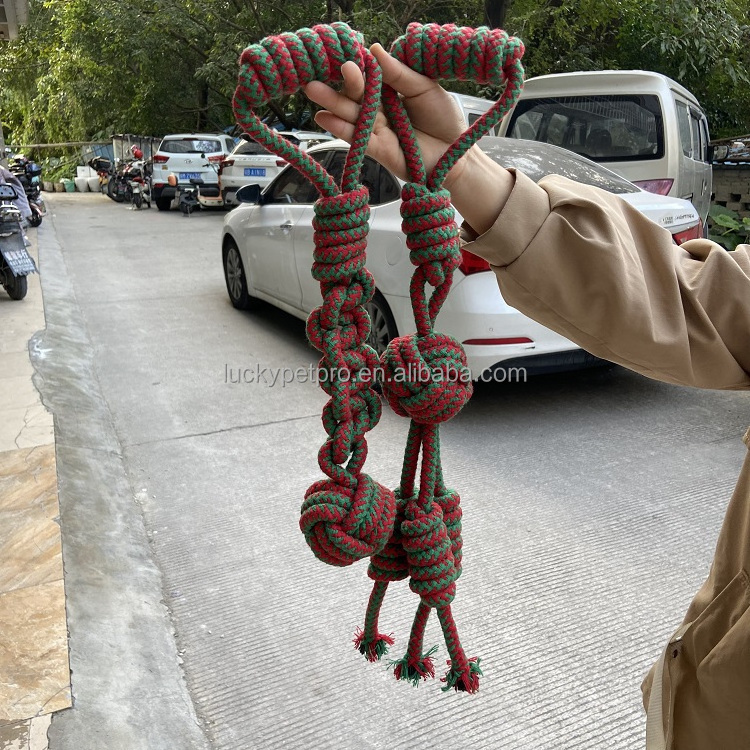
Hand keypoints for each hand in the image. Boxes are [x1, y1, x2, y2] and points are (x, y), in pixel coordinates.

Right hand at [305, 42, 513, 235]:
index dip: (355, 68)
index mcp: (390, 93)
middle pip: (355, 97)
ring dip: (332, 104)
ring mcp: (378, 132)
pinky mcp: (379, 151)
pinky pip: (358, 138)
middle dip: (338, 85)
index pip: (368, 78)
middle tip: (319, 72)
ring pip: (352, 116)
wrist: (457, 155)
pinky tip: (324, 118)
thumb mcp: (423, 87)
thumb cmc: (444, 120)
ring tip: (313, 89)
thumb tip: (374, 49)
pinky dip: (341, 129)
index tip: (342, 55)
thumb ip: (398, 72)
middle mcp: (380, 111)